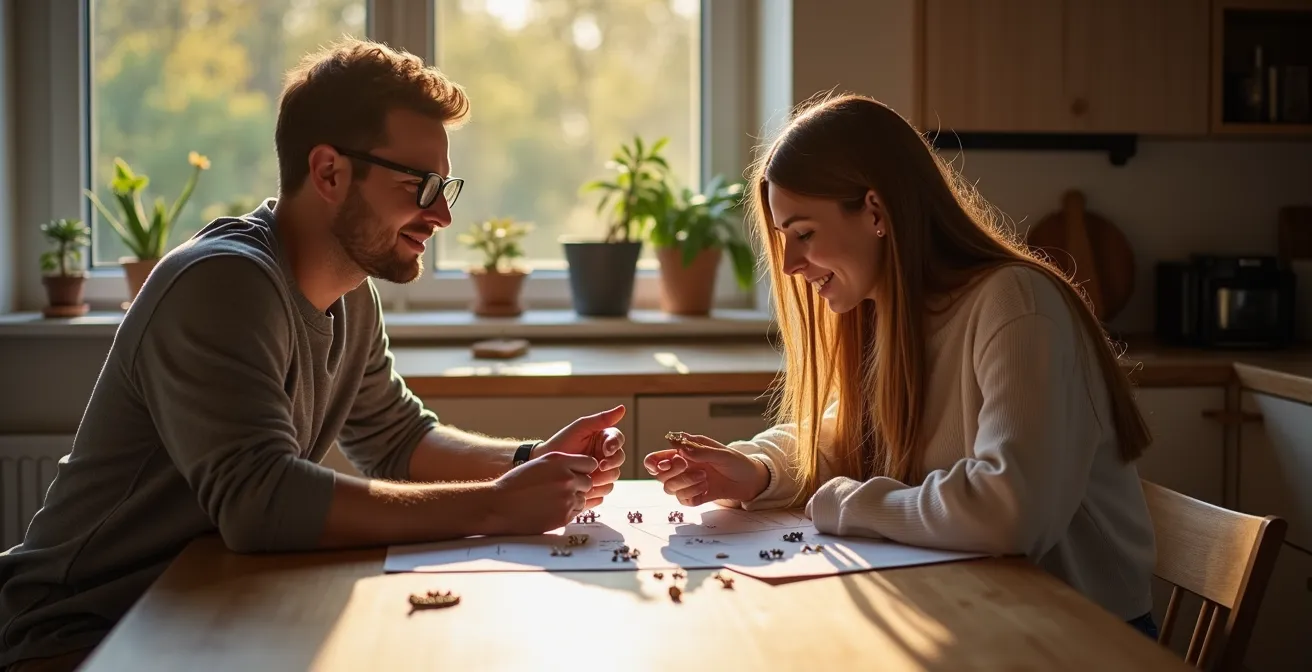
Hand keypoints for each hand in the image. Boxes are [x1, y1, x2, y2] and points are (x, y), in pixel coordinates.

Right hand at [490, 452, 596, 533]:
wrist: (499, 506)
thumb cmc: (516, 484)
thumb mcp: (539, 464)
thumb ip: (562, 464)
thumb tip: (581, 469)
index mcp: (560, 461)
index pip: (590, 463)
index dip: (585, 470)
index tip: (578, 474)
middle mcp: (567, 478)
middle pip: (589, 482)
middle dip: (579, 486)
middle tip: (562, 490)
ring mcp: (567, 498)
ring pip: (583, 499)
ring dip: (573, 500)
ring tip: (552, 500)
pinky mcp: (564, 516)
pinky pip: (576, 513)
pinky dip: (567, 512)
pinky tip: (550, 509)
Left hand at [536, 405, 626, 508]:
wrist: (545, 463)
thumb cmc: (562, 443)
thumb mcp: (580, 428)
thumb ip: (601, 419)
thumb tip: (623, 408)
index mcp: (603, 439)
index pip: (618, 440)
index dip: (615, 445)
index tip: (606, 450)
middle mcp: (605, 455)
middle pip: (619, 459)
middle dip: (611, 463)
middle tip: (599, 466)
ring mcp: (601, 472)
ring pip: (613, 476)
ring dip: (603, 478)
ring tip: (587, 478)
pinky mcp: (596, 486)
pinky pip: (604, 490)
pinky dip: (597, 489)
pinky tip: (586, 488)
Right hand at [644, 433, 768, 506]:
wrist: (751, 480)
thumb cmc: (736, 462)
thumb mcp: (720, 452)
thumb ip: (699, 450)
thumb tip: (676, 444)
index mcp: (683, 454)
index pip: (657, 459)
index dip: (653, 462)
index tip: (665, 462)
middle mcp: (682, 469)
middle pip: (660, 475)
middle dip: (671, 471)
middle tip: (685, 464)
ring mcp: (688, 484)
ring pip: (669, 488)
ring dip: (684, 482)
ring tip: (704, 476)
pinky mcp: (695, 497)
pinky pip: (683, 500)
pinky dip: (692, 494)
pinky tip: (705, 488)